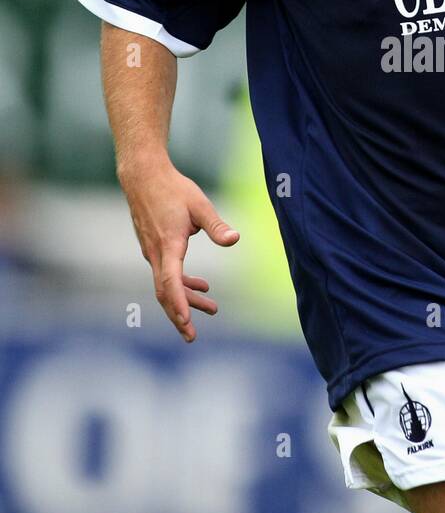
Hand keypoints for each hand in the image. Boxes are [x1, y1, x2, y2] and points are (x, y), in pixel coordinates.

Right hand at [119, 156, 239, 341]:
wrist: (143, 176)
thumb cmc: (172, 188)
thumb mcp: (199, 204)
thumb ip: (216, 225)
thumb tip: (234, 239)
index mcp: (168, 244)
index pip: (170, 280)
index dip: (178, 302)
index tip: (185, 319)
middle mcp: (156, 253)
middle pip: (165, 292)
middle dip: (179, 315)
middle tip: (191, 336)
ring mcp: (153, 252)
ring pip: (167, 284)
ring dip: (187, 299)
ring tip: (212, 309)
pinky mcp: (154, 248)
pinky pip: (167, 274)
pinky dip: (183, 284)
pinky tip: (202, 284)